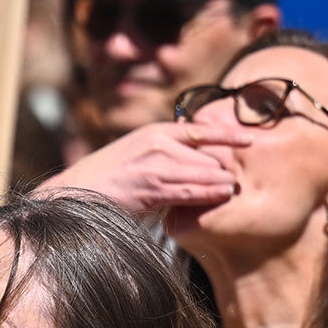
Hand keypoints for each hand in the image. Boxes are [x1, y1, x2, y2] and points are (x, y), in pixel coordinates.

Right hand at [48, 121, 249, 216]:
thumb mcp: (137, 152)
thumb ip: (164, 152)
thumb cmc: (107, 177)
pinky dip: (208, 195)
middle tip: (237, 181)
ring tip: (233, 190)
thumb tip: (194, 158)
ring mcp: (156, 164)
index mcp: (155, 132)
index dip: (228, 136)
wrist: (77, 190)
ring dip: (221, 183)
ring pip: (203, 172)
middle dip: (222, 169)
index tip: (250, 140)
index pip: (201, 130)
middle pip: (207, 155)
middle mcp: (158, 143)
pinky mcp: (153, 186)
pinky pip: (191, 191)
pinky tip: (220, 197)